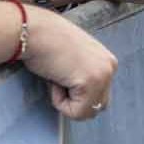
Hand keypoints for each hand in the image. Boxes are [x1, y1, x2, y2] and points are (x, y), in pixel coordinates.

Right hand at [19, 6, 118, 120]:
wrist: (33, 31)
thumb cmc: (45, 43)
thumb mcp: (75, 60)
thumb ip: (84, 76)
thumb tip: (83, 98)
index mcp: (108, 61)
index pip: (99, 96)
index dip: (76, 93)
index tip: (63, 73)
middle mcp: (110, 67)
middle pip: (97, 107)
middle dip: (76, 101)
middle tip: (60, 78)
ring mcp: (103, 74)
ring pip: (87, 112)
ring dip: (68, 102)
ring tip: (58, 77)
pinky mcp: (91, 82)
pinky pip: (75, 111)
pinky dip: (59, 101)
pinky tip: (56, 78)